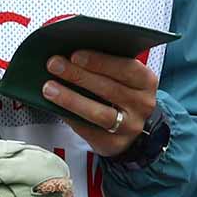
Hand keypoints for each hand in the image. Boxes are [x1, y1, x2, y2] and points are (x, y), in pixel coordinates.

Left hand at [41, 50, 158, 156]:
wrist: (131, 128)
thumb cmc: (122, 95)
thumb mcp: (123, 77)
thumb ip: (104, 66)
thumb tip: (69, 53)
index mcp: (146, 81)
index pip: (125, 68)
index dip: (99, 61)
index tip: (75, 55)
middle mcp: (142, 104)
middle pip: (109, 89)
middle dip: (78, 75)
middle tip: (55, 65)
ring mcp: (130, 126)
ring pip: (99, 113)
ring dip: (71, 99)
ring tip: (49, 88)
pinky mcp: (114, 144)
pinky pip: (89, 130)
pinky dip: (71, 116)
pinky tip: (56, 107)